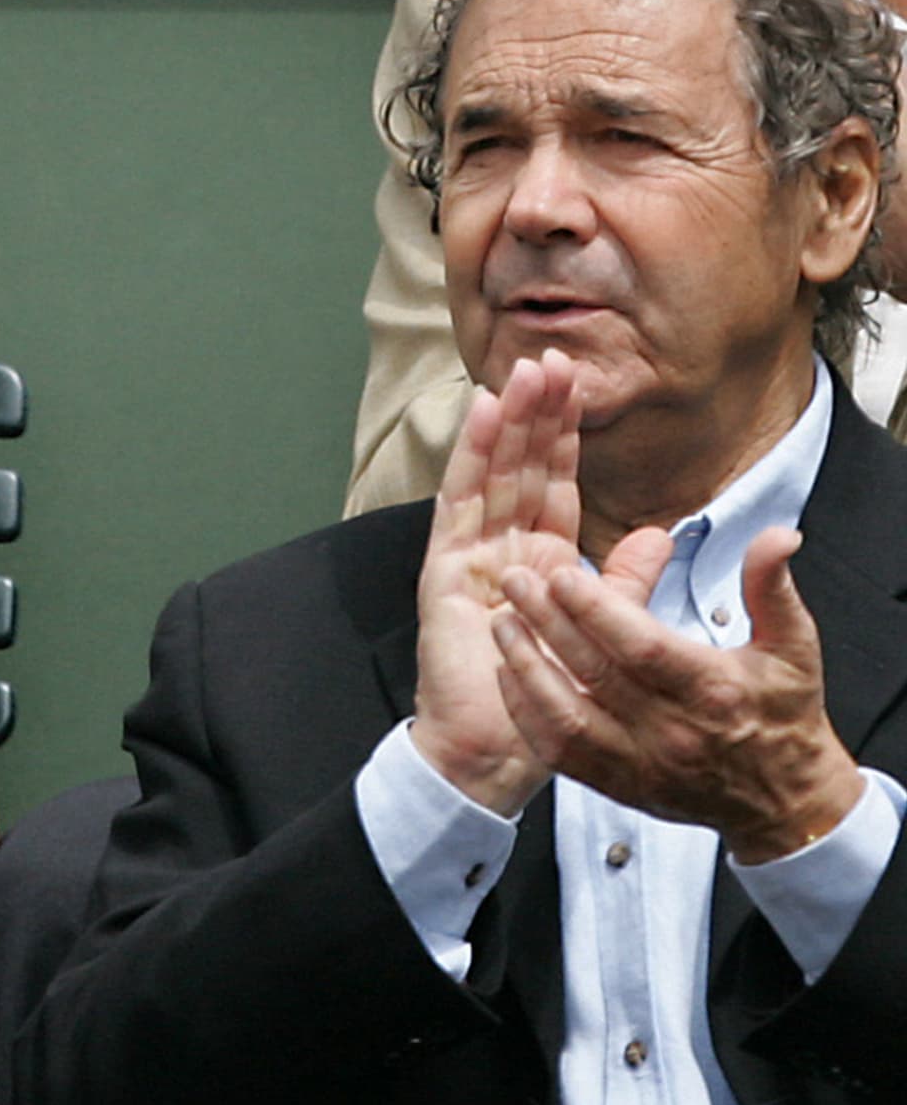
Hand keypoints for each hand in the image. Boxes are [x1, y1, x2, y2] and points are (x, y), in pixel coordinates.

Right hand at [412, 351, 584, 814]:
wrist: (494, 748)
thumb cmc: (544, 697)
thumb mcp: (603, 630)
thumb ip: (625, 581)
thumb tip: (660, 535)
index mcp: (541, 562)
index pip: (555, 486)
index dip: (566, 437)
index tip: (578, 386)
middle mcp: (503, 549)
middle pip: (522, 469)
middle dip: (538, 413)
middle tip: (552, 356)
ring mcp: (470, 555)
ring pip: (493, 475)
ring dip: (509, 422)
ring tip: (524, 371)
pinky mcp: (445, 569)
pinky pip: (460, 502)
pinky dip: (472, 457)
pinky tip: (485, 416)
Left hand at [491, 525, 865, 862]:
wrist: (784, 802)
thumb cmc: (783, 715)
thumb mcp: (794, 646)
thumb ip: (771, 587)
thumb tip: (776, 536)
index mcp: (713, 690)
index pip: (642, 647)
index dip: (597, 610)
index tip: (561, 574)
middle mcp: (673, 731)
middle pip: (595, 673)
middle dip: (547, 622)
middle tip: (515, 580)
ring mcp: (641, 763)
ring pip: (566, 717)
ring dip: (527, 667)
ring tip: (502, 622)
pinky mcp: (619, 786)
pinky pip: (559, 752)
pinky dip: (528, 714)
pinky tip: (509, 676)